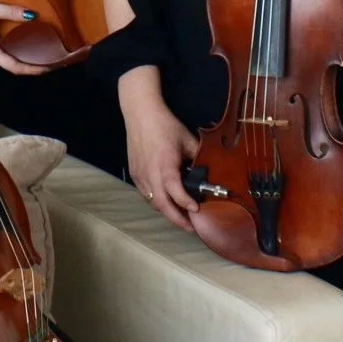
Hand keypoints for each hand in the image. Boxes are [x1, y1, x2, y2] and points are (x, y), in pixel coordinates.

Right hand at [0, 0, 53, 77]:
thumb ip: (11, 12)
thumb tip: (32, 15)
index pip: (13, 66)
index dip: (31, 69)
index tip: (47, 68)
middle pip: (15, 68)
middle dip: (33, 68)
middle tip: (52, 64)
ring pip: (13, 62)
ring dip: (28, 62)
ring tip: (46, 58)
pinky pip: (10, 55)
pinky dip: (23, 55)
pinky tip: (34, 49)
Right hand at [120, 72, 199, 230]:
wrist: (140, 113)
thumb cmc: (165, 125)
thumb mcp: (187, 139)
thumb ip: (197, 157)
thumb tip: (207, 171)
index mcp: (165, 164)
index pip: (175, 191)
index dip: (185, 203)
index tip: (197, 210)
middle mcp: (150, 173)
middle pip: (161, 204)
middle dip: (177, 219)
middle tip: (191, 227)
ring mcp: (140, 174)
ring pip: (153, 201)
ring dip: (167, 212)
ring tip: (181, 218)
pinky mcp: (135, 173)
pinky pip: (146, 194)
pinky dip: (157, 201)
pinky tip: (167, 202)